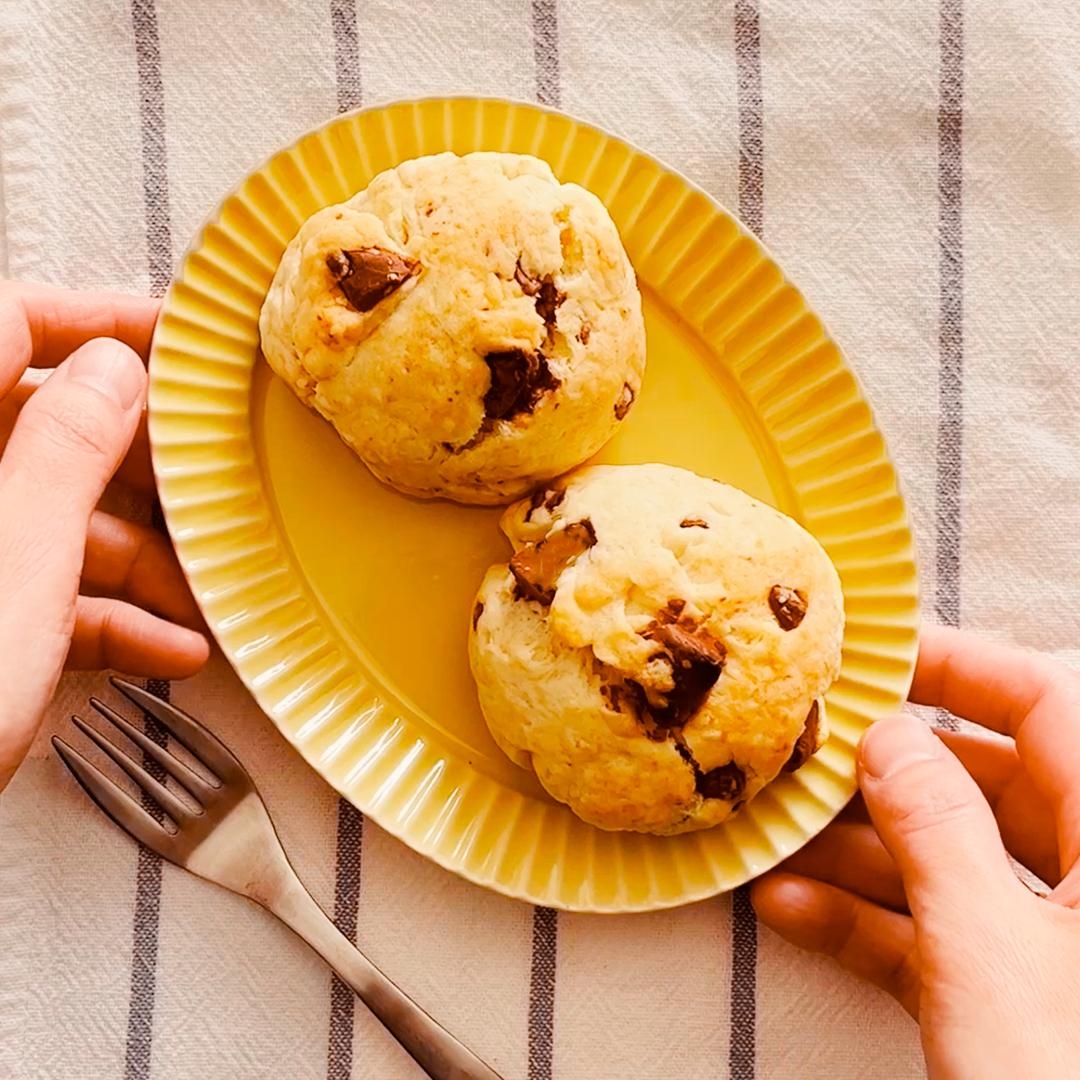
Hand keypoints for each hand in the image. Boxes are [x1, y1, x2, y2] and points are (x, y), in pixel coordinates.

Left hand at [0, 283, 208, 789]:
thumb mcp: (17, 558)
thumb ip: (66, 449)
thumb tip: (114, 369)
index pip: (6, 324)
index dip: (95, 318)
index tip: (173, 336)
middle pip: (46, 432)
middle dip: (141, 472)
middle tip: (208, 486)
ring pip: (55, 520)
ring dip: (141, 561)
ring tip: (201, 598)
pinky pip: (43, 590)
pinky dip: (107, 617)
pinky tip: (165, 648)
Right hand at [752, 624, 1079, 1078]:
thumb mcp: (992, 959)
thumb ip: (936, 831)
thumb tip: (886, 738)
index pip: (1049, 702)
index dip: (960, 663)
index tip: (874, 652)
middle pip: (989, 784)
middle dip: (884, 773)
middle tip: (801, 758)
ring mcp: (1062, 943)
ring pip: (956, 862)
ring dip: (859, 852)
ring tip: (772, 839)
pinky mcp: (1026, 1000)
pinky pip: (945, 934)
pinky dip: (871, 923)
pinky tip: (793, 914)